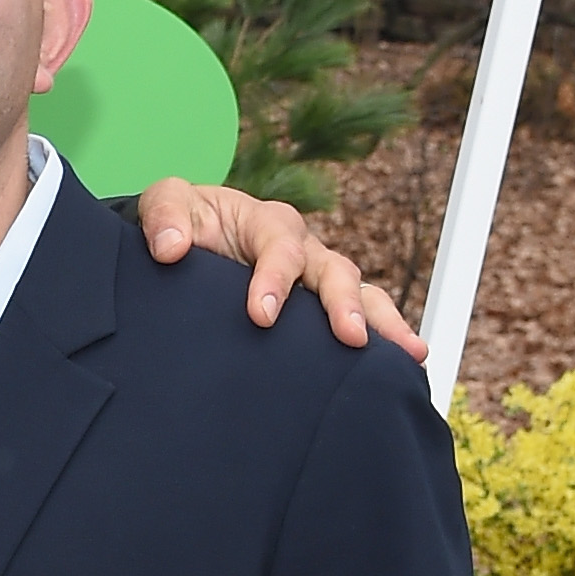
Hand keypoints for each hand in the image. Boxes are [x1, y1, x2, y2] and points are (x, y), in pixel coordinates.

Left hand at [136, 179, 419, 361]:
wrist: (183, 247)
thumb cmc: (181, 225)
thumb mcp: (166, 206)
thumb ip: (165, 217)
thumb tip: (170, 249)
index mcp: (267, 224)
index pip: (281, 248)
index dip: (274, 279)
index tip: (261, 315)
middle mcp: (302, 250)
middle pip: (335, 271)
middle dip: (344, 304)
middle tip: (351, 337)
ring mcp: (316, 281)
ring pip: (360, 296)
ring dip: (384, 323)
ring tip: (410, 353)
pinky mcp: (318, 312)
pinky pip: (359, 322)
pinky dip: (383, 343)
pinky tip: (406, 368)